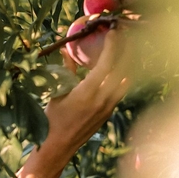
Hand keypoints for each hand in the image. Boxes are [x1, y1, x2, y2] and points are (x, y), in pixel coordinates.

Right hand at [42, 28, 130, 162]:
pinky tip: (116, 69)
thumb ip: (65, 70)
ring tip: (124, 49)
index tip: (113, 31)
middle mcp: (103, 98)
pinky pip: (121, 89)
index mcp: (87, 92)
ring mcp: (108, 106)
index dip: (112, 45)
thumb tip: (65, 51)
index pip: (107, 63)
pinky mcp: (109, 112)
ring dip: (127, 62)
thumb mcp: (56, 92)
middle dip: (125, 49)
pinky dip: (121, 75)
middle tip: (122, 35)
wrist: (58, 145)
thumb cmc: (51, 119)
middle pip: (123, 68)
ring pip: (126, 79)